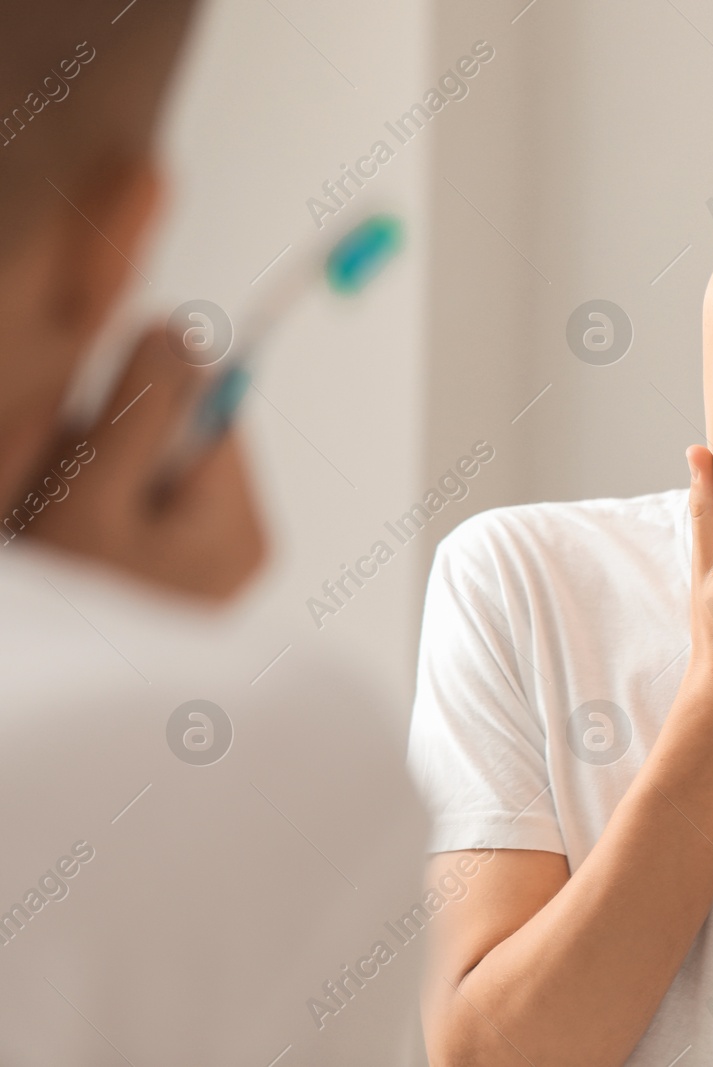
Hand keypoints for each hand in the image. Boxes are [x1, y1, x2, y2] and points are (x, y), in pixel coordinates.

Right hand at [18, 326, 266, 600]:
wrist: (46, 696)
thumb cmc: (73, 602)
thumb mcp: (94, 490)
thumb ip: (141, 406)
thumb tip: (181, 331)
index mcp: (242, 527)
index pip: (216, 408)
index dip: (149, 395)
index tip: (94, 418)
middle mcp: (237, 548)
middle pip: (176, 442)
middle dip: (108, 445)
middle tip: (64, 486)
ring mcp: (203, 569)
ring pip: (143, 475)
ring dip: (89, 479)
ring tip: (60, 525)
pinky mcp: (168, 580)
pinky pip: (127, 514)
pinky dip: (87, 511)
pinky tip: (65, 544)